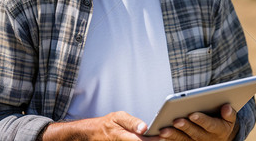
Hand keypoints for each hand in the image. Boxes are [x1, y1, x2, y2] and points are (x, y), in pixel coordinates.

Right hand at [40, 111, 161, 140]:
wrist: (90, 134)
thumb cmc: (106, 124)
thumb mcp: (118, 117)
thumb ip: (132, 122)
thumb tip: (145, 127)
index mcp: (120, 134)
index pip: (140, 140)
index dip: (153, 140)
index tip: (163, 136)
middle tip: (164, 138)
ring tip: (159, 139)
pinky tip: (148, 140)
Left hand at [158, 104, 237, 140]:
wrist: (221, 139)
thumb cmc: (223, 122)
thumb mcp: (230, 119)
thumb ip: (229, 113)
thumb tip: (227, 107)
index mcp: (219, 130)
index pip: (210, 125)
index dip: (201, 120)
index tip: (193, 114)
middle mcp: (207, 139)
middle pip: (195, 133)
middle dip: (185, 127)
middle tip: (176, 120)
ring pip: (184, 140)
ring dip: (173, 136)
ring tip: (163, 130)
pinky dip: (169, 140)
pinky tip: (159, 136)